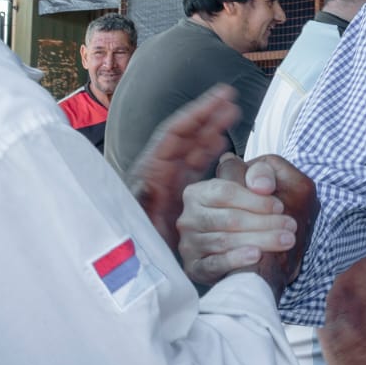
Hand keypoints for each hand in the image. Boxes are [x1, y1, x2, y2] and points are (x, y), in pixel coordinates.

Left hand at [125, 84, 240, 252]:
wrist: (134, 268)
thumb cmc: (133, 242)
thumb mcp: (135, 222)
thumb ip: (138, 203)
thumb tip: (144, 187)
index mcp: (151, 171)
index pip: (176, 133)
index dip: (198, 113)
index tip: (220, 97)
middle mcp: (161, 171)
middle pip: (187, 135)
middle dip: (208, 115)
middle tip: (230, 98)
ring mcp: (170, 181)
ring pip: (193, 148)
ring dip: (212, 129)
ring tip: (232, 112)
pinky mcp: (178, 194)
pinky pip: (196, 166)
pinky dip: (209, 152)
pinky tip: (221, 142)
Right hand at [178, 152, 315, 294]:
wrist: (242, 253)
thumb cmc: (250, 213)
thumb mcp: (257, 186)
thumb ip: (262, 174)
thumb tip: (262, 184)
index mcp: (198, 193)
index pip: (225, 192)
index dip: (255, 200)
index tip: (281, 206)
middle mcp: (189, 218)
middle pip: (228, 218)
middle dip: (264, 222)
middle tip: (290, 226)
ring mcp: (189, 244)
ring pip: (224, 241)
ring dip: (259, 240)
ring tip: (285, 240)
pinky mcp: (194, 268)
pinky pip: (213, 265)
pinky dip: (236, 259)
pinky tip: (256, 255)